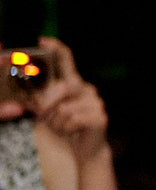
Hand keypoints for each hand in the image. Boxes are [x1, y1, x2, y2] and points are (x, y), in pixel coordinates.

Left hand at [11, 39, 109, 162]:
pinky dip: (66, 129)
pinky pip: (73, 120)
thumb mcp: (50, 111)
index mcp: (75, 84)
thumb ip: (40, 101)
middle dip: (48, 104)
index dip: (56, 49)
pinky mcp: (99, 117)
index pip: (68, 61)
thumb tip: (22, 97)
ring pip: (65, 108)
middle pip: (63, 88)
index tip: (43, 40)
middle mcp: (88, 89)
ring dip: (57, 122)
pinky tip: (73, 132)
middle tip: (43, 115)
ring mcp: (96, 103)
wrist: (88, 149)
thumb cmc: (67, 127)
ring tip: (64, 127)